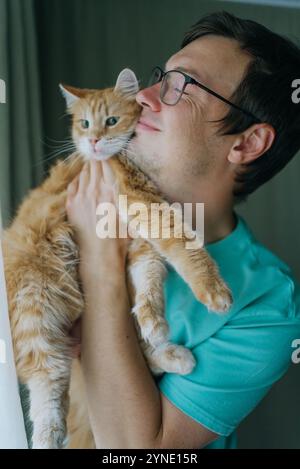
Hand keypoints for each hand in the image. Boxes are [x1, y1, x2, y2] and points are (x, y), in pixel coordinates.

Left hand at [66, 159, 129, 284]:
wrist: (99, 256)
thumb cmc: (119, 239)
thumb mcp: (131, 216)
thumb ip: (131, 197)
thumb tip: (137, 184)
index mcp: (111, 192)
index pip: (108, 163)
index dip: (110, 153)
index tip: (113, 148)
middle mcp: (95, 191)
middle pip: (95, 164)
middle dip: (100, 156)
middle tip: (104, 150)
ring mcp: (80, 197)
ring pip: (84, 171)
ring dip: (90, 166)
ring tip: (96, 162)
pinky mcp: (71, 204)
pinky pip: (74, 183)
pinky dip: (80, 177)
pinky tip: (84, 177)